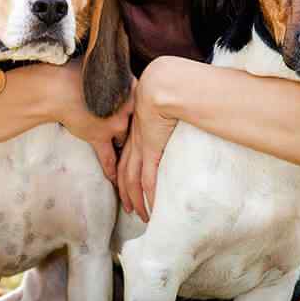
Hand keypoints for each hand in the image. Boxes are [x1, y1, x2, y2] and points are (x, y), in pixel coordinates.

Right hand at [52, 59, 133, 183]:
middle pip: (138, 124)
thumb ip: (117, 78)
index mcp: (131, 88)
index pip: (143, 103)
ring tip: (132, 165)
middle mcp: (128, 107)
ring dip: (126, 151)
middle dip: (139, 134)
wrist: (58, 88)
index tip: (150, 119)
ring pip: (126, 141)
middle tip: (144, 143)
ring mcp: (115, 123)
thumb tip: (122, 79)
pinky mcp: (100, 137)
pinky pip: (109, 157)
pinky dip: (112, 169)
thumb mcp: (104, 71)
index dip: (144, 112)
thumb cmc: (76, 74)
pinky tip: (116, 180)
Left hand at [117, 60, 177, 221]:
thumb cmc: (165, 89)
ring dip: (136, 200)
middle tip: (130, 208)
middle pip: (123, 173)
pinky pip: (147, 180)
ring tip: (141, 215)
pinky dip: (149, 196)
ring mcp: (141, 147)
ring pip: (132, 181)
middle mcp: (134, 142)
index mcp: (135, 131)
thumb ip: (165, 113)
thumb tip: (177, 116)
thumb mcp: (161, 103)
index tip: (125, 187)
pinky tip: (153, 207)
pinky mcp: (151, 151)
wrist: (162, 85)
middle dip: (125, 193)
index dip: (123, 174)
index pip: (125, 158)